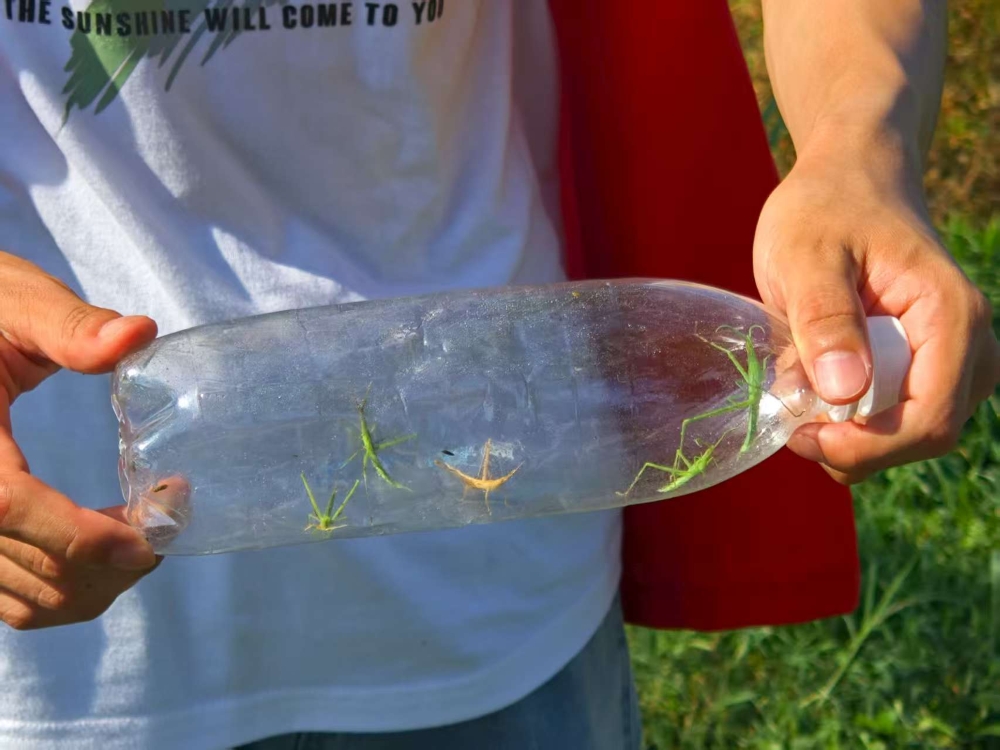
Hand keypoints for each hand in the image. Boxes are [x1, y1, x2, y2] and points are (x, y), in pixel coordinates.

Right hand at [0, 252, 158, 628]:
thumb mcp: (17, 303)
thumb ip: (71, 326)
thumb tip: (138, 334)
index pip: (8, 507)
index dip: (82, 535)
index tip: (149, 535)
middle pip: (31, 568)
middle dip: (113, 561)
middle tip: (170, 515)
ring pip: (28, 599)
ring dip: (99, 580)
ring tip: (146, 526)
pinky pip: (12, 598)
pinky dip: (69, 587)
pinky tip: (108, 544)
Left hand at [753, 141, 999, 484]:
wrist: (848, 177)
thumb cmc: (826, 208)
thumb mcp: (806, 255)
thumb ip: (825, 319)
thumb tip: (845, 393)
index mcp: (950, 317)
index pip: (931, 418)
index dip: (869, 446)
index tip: (803, 434)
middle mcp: (967, 344)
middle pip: (926, 435)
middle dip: (857, 446)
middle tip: (790, 421)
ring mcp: (950, 358)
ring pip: (911, 433)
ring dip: (853, 435)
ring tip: (798, 396)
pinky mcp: (925, 364)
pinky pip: (897, 415)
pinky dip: (853, 418)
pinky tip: (813, 388)